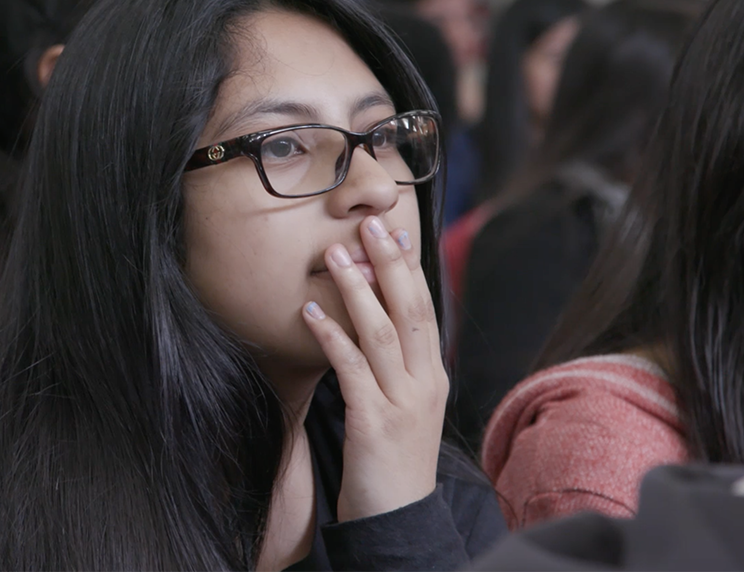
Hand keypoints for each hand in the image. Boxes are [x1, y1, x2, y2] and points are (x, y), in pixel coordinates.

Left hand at [302, 215, 447, 518]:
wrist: (398, 520)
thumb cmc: (391, 461)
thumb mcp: (402, 407)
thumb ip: (392, 367)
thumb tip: (370, 323)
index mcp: (433, 376)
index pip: (426, 310)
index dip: (410, 270)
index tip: (394, 233)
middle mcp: (424, 383)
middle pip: (411, 310)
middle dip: (389, 264)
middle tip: (369, 224)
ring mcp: (403, 403)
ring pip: (382, 332)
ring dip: (357, 290)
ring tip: (334, 255)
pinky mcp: (375, 423)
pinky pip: (351, 369)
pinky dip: (331, 335)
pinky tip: (310, 312)